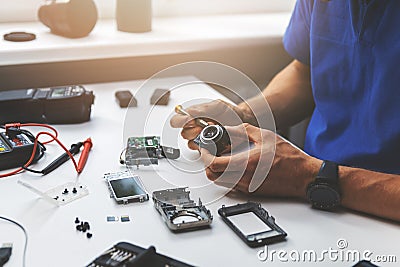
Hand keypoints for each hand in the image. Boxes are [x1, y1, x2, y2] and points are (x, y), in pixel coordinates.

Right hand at [170, 100, 250, 149]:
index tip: (190, 121)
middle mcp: (195, 127)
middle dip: (194, 131)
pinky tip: (215, 141)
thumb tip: (189, 112)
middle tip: (204, 127)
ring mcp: (201, 138)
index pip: (176, 120)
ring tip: (212, 133)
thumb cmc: (230, 112)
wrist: (243, 121)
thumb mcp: (219, 106)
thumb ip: (203, 108)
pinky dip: (207, 147)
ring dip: (201, 140)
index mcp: (193, 115)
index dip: (180, 122)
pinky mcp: (207, 147)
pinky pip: (201, 151)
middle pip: (183, 134)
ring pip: (191, 144)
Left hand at [200, 123, 321, 197]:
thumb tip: (228, 128)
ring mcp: (247, 187)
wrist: (303, 176)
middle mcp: (243, 178)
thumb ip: (244, 130)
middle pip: (212, 176)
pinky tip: (234, 166)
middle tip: (210, 153)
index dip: (204, 156)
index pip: (214, 164)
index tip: (204, 149)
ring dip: (216, 171)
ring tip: (221, 158)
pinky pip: (231, 186)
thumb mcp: (266, 136)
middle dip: (207, 164)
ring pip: (220, 182)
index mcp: (245, 164)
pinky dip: (226, 176)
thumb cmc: (289, 158)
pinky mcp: (251, 192)